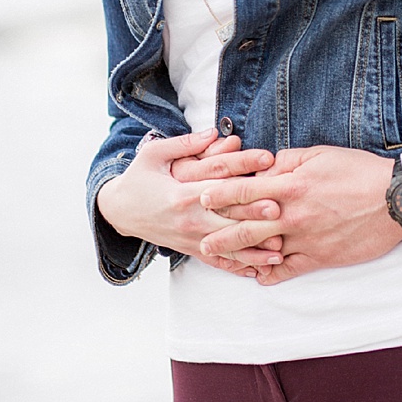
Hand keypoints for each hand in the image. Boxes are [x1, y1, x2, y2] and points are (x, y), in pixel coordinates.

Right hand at [97, 129, 279, 274]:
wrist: (119, 212)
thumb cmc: (138, 179)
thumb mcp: (154, 155)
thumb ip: (185, 144)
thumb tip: (214, 131)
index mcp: (182, 193)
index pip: (219, 182)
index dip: (244, 171)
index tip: (269, 162)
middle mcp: (189, 219)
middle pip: (228, 218)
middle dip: (256, 217)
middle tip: (283, 212)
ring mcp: (191, 238)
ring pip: (228, 247)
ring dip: (255, 250)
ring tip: (281, 252)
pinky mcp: (191, 250)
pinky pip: (218, 261)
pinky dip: (239, 267)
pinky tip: (260, 270)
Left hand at [197, 146, 401, 278]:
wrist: (395, 200)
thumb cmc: (358, 171)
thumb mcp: (320, 155)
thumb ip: (287, 160)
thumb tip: (263, 165)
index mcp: (290, 185)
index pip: (244, 190)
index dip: (220, 194)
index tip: (202, 197)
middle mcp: (293, 215)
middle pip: (246, 224)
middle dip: (219, 231)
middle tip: (199, 238)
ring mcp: (305, 239)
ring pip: (263, 250)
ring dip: (238, 256)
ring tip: (219, 260)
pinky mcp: (320, 257)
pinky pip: (289, 269)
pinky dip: (271, 274)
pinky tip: (258, 278)